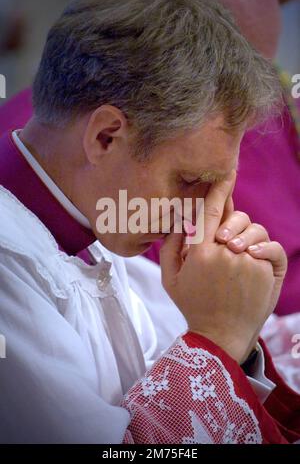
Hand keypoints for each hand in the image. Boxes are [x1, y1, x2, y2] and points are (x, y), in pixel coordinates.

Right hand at [160, 172, 279, 363]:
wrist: (220, 336)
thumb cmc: (193, 305)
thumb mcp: (170, 278)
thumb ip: (170, 246)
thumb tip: (180, 219)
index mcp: (199, 252)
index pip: (211, 210)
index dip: (219, 188)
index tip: (227, 172)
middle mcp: (225, 253)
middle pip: (235, 218)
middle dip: (233, 221)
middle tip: (227, 238)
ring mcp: (248, 263)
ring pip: (256, 231)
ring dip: (248, 236)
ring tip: (239, 254)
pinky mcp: (266, 272)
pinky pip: (272, 247)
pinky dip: (267, 247)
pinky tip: (256, 256)